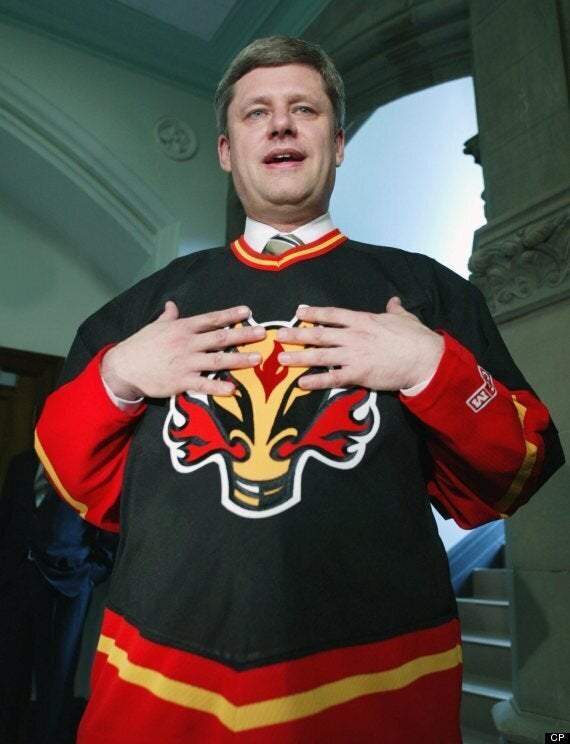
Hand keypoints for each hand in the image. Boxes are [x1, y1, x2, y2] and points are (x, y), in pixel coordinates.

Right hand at [101, 301, 265, 398]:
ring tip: (257, 360)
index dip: (230, 315)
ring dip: (239, 360)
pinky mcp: (180, 381)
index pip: (210, 319)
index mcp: (182, 328)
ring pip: (217, 360)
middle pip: (220, 338)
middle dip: (243, 335)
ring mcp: (185, 362)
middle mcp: (187, 343)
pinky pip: (203, 384)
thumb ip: (168, 316)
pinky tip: (233, 389)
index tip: (247, 312)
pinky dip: (218, 387)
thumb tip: (172, 304)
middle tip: (262, 333)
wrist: (122, 368)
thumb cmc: (140, 346)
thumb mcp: (154, 326)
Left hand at [276, 298, 443, 390]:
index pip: (332, 314)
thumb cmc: (416, 338)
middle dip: (297, 335)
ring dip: (299, 357)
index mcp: (362, 320)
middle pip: (319, 334)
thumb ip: (394, 309)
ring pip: (321, 355)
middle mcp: (353, 336)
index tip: (299, 312)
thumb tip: (393, 301)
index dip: (314, 312)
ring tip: (281, 360)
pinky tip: (301, 383)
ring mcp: (354, 355)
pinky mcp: (359, 374)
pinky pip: (332, 378)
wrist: (425, 359)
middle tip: (279, 336)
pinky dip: (316, 381)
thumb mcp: (404, 317)